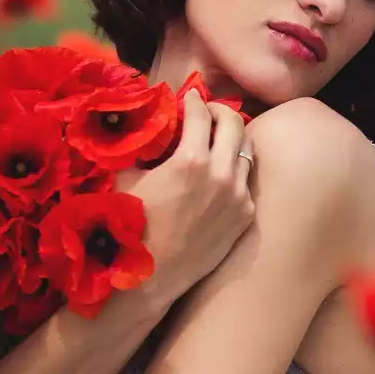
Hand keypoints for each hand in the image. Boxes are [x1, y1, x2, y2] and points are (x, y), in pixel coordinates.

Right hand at [114, 89, 255, 303]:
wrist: (152, 276)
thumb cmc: (132, 227)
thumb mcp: (127, 180)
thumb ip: (139, 148)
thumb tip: (141, 126)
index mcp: (191, 160)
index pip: (201, 113)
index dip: (193, 100)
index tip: (189, 97)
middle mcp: (221, 174)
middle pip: (234, 123)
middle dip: (219, 111)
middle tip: (208, 112)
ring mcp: (238, 196)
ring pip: (248, 150)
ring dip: (233, 138)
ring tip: (220, 138)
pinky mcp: (245, 215)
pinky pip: (246, 181)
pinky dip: (235, 170)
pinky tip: (221, 173)